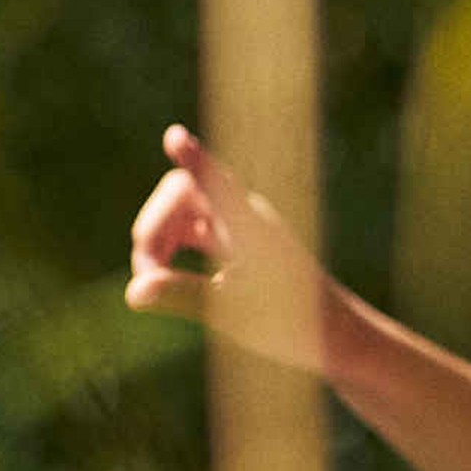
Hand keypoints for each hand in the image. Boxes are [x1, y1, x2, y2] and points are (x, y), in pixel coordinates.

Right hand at [122, 126, 336, 364]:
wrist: (336, 334)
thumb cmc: (294, 327)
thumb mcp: (232, 315)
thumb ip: (183, 296)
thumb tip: (134, 291)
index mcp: (253, 231)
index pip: (218, 186)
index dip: (194, 162)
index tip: (175, 136)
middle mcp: (248, 216)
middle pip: (180, 191)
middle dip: (152, 229)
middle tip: (148, 279)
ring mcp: (243, 224)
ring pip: (182, 207)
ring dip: (158, 238)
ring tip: (154, 284)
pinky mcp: (238, 239)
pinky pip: (191, 224)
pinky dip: (171, 245)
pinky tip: (165, 273)